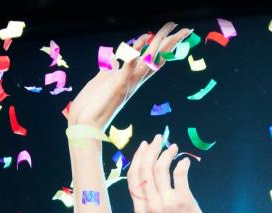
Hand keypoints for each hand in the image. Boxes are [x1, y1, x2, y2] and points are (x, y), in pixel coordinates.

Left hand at [65, 23, 189, 132]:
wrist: (86, 123)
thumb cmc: (93, 103)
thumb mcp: (104, 78)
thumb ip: (112, 67)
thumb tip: (116, 58)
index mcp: (133, 78)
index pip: (153, 58)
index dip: (164, 45)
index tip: (176, 33)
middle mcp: (135, 80)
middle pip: (158, 57)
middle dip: (171, 42)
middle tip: (186, 29)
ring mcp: (128, 83)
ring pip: (148, 60)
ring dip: (157, 44)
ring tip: (169, 31)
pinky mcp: (118, 85)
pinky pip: (127, 69)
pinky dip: (130, 58)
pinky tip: (135, 47)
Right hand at [127, 135, 213, 212]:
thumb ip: (147, 211)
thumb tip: (146, 196)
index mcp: (140, 211)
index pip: (133, 178)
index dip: (137, 159)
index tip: (143, 148)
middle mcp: (150, 205)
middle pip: (144, 169)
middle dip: (150, 150)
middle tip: (158, 139)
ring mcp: (166, 203)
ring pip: (160, 169)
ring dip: (166, 154)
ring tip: (173, 147)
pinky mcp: (184, 201)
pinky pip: (179, 175)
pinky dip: (181, 164)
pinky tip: (185, 161)